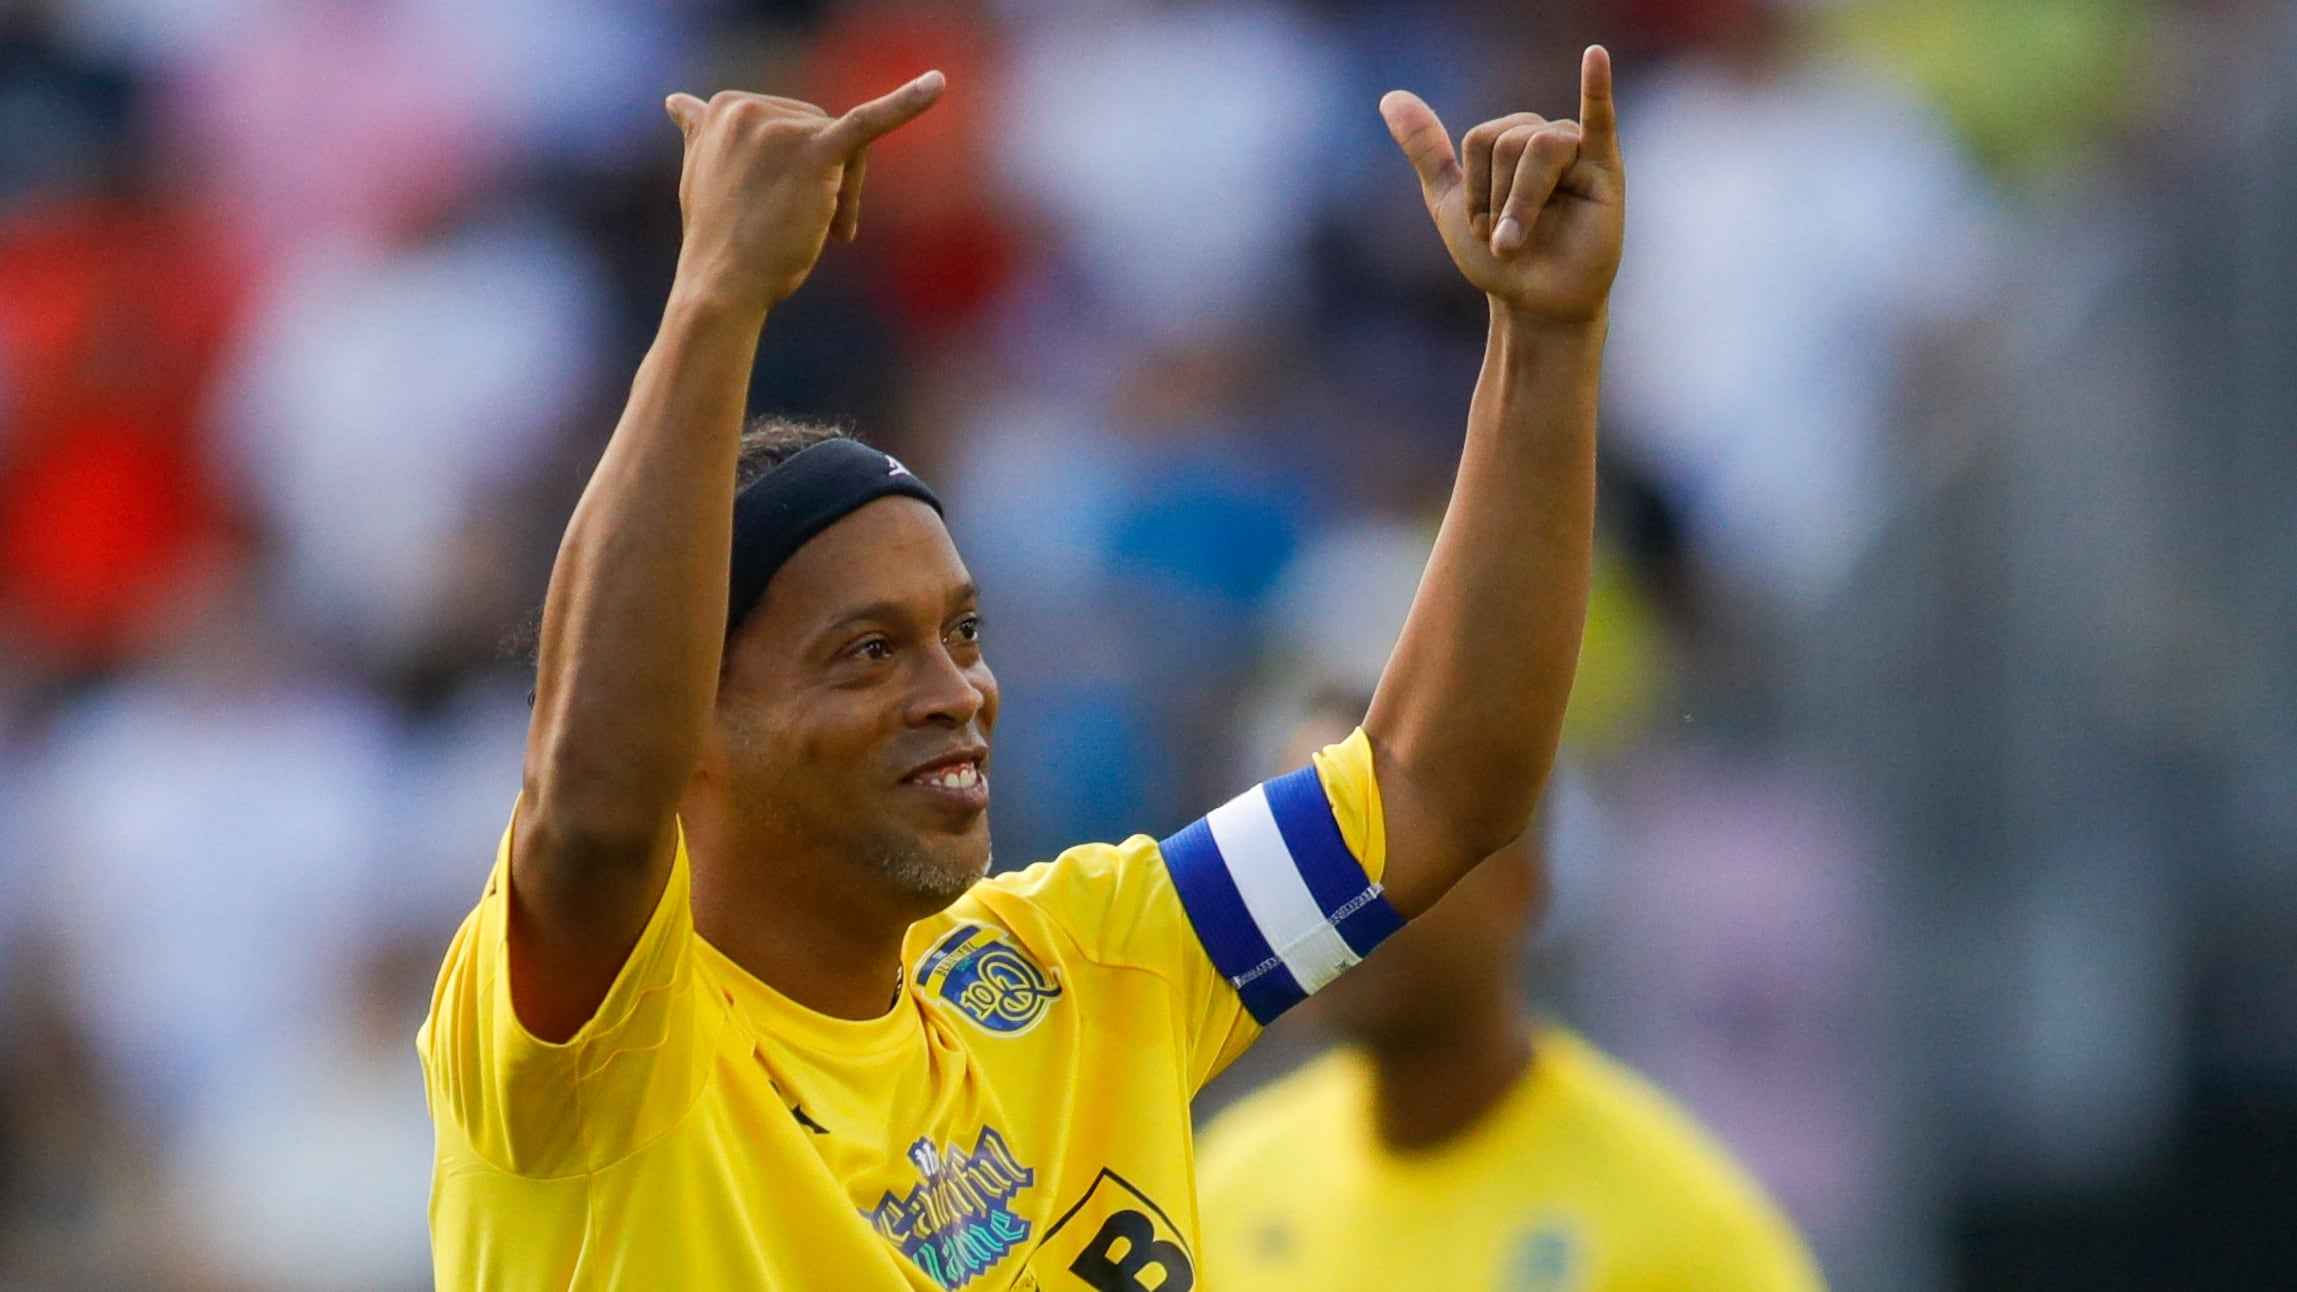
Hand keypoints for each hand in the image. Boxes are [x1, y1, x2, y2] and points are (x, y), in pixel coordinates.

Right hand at [663, 71, 944, 316]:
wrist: (723, 285)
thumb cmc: (720, 237)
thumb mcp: (702, 170)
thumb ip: (701, 132)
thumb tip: (677, 102)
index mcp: (725, 106)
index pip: (793, 122)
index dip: (799, 168)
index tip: (783, 206)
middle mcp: (748, 108)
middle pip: (824, 129)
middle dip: (832, 182)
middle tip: (814, 231)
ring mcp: (780, 128)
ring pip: (849, 147)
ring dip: (846, 195)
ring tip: (825, 233)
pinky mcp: (815, 152)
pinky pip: (868, 122)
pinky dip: (908, 102)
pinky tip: (937, 85)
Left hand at [1381, 47, 1623, 325]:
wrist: (1535, 303)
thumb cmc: (1499, 258)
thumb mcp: (1450, 201)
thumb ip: (1426, 149)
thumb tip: (1390, 97)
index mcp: (1511, 138)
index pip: (1480, 138)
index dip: (1472, 188)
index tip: (1480, 225)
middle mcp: (1546, 137)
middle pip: (1507, 140)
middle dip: (1495, 198)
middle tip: (1506, 238)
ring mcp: (1579, 152)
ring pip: (1538, 147)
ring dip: (1519, 202)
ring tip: (1518, 241)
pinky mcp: (1606, 172)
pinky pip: (1601, 122)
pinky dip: (1598, 88)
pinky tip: (1595, 57)